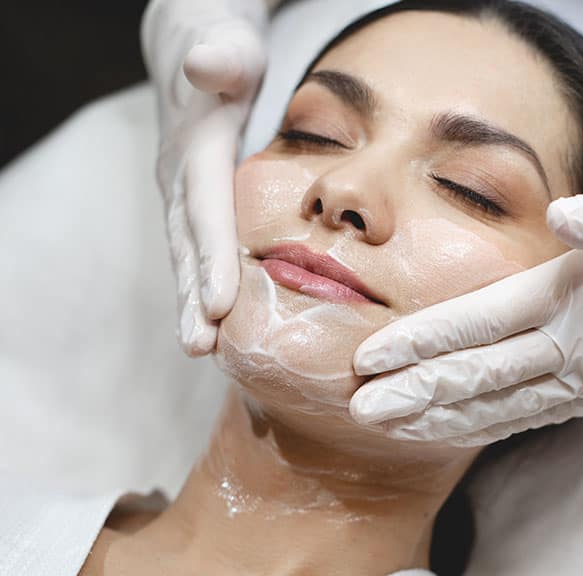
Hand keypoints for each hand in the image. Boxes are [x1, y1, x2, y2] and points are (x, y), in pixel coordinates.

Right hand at [142, 0, 268, 354]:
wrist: (199, 55)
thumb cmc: (226, 52)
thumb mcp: (227, 44)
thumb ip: (220, 54)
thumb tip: (207, 66)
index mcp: (195, 149)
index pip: (205, 209)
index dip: (213, 256)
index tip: (221, 303)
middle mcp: (180, 178)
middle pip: (186, 244)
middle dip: (192, 297)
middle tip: (201, 346)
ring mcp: (183, 195)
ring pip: (187, 256)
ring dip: (193, 304)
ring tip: (202, 349)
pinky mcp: (193, 206)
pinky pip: (198, 252)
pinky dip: (203, 288)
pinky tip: (217, 326)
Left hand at [349, 167, 582, 445]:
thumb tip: (561, 216)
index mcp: (582, 298)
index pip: (484, 324)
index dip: (424, 342)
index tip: (371, 357)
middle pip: (484, 378)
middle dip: (417, 395)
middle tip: (357, 411)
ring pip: (506, 408)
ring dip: (445, 420)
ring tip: (392, 430)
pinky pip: (538, 414)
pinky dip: (491, 424)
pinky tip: (459, 429)